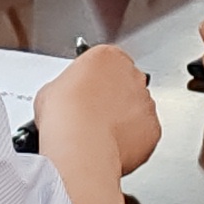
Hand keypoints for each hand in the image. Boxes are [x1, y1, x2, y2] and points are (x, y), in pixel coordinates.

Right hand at [31, 44, 160, 173]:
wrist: (81, 146)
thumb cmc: (65, 116)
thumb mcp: (50, 90)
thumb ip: (65, 87)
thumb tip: (63, 100)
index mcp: (108, 57)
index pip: (107, 61)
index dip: (95, 79)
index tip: (85, 91)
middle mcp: (132, 75)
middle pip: (125, 83)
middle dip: (112, 98)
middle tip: (91, 115)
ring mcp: (146, 102)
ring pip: (137, 110)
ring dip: (124, 120)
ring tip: (99, 135)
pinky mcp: (153, 129)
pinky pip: (144, 134)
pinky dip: (132, 141)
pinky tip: (111, 147)